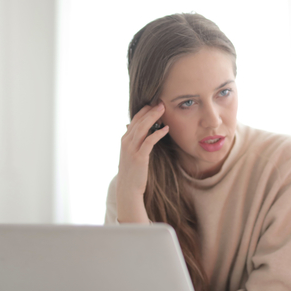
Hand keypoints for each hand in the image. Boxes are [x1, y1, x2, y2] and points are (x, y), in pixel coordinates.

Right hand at [116, 104, 169, 223]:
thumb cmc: (133, 172)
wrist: (127, 189)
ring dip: (154, 117)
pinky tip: (166, 129)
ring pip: (142, 128)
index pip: (135, 119)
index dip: (145, 110)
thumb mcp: (132, 154)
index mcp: (125, 139)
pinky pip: (149, 142)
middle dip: (150, 110)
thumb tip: (146, 132)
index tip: (155, 103)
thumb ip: (136, 142)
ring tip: (163, 109)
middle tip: (161, 102)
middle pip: (139, 120)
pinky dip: (157, 133)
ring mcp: (131, 149)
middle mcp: (126, 142)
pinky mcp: (139, 157)